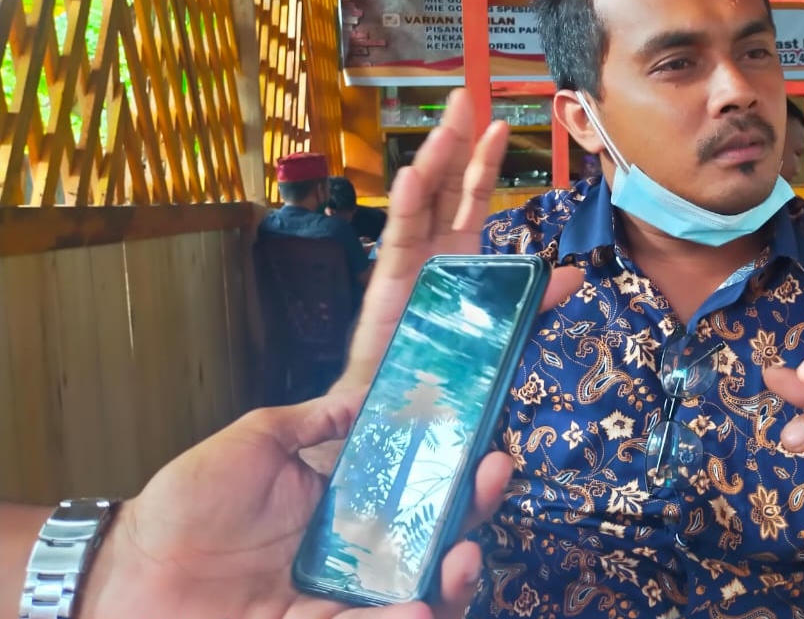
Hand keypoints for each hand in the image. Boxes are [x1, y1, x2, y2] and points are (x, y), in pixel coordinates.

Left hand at [78, 390, 511, 618]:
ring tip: (463, 559)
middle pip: (433, 544)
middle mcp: (355, 556)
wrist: (126, 573)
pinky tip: (419, 608)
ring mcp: (339, 601)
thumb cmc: (184, 504)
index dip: (459, 473)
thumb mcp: (254, 441)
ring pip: (416, 596)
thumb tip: (366, 394)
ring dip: (452, 581)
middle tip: (491, 482)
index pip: (420, 492)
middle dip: (471, 516)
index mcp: (346, 508)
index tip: (487, 448)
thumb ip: (313, 421)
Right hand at [336, 89, 508, 394]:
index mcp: (458, 256)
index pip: (470, 198)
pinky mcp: (387, 285)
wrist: (399, 412)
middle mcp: (430, 251)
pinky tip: (412, 176)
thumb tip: (573, 277)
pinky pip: (399, 240)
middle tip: (463, 97)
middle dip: (454, 141)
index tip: (501, 124)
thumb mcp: (501, 335)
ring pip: (420, 202)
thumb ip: (532, 304)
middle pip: (442, 185)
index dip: (484, 162)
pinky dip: (404, 207)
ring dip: (433, 163)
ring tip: (448, 129)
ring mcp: (408, 264)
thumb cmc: (445, 372)